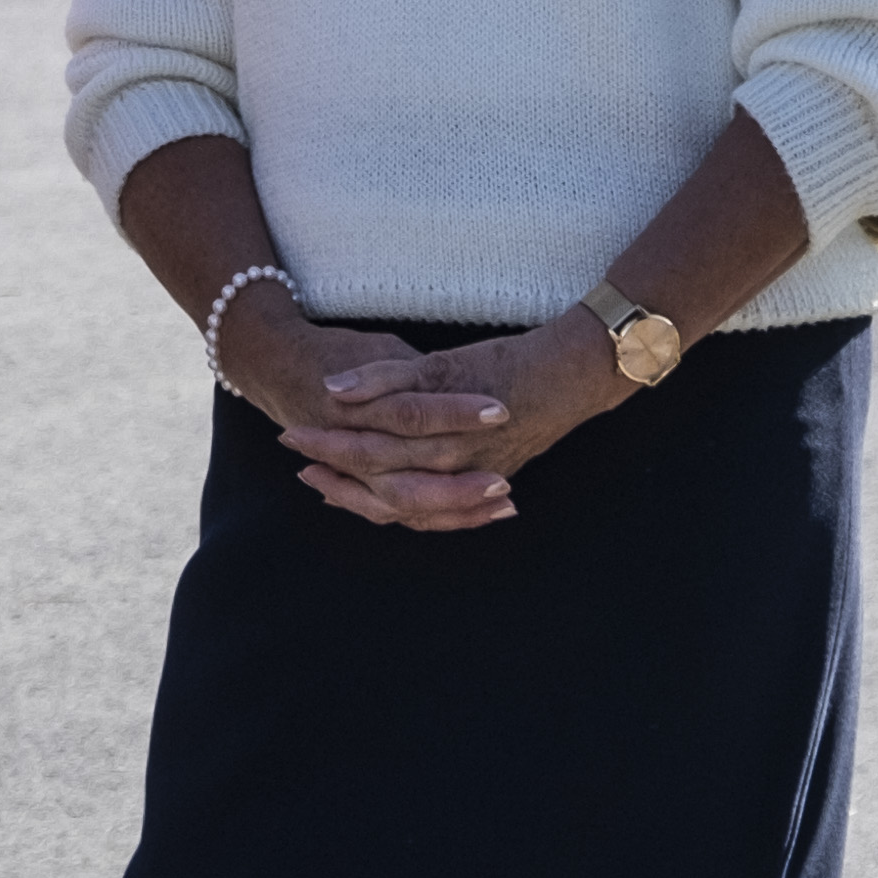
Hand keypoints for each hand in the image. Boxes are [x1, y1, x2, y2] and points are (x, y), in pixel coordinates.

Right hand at [239, 312, 608, 532]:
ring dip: (341, 431)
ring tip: (306, 419)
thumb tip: (429, 473)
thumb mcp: (499, 445)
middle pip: (382, 477)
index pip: (398, 504)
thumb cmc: (541, 402)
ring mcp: (459, 426)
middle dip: (333, 463)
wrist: (583, 373)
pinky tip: (338, 387)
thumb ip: (462, 464)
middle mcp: (461, 463)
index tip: (316, 484)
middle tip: (294, 451)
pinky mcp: (461, 382)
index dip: (352, 495)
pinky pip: (405, 389)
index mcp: (467, 477)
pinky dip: (368, 386)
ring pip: (386, 438)